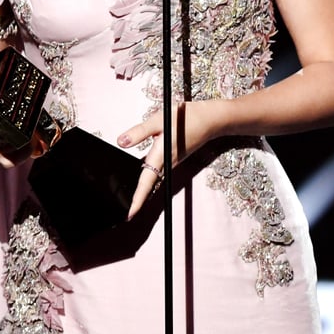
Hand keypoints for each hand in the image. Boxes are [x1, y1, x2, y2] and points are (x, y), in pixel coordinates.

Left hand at [118, 101, 219, 218]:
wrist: (211, 120)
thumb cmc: (188, 119)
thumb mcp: (159, 121)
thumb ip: (139, 132)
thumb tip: (121, 142)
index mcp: (161, 156)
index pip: (146, 183)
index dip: (137, 200)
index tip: (130, 215)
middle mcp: (167, 163)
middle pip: (149, 185)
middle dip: (138, 199)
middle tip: (127, 212)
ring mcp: (172, 162)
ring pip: (154, 178)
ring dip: (143, 188)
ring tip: (132, 199)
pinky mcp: (174, 157)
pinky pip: (159, 169)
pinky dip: (150, 176)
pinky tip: (143, 172)